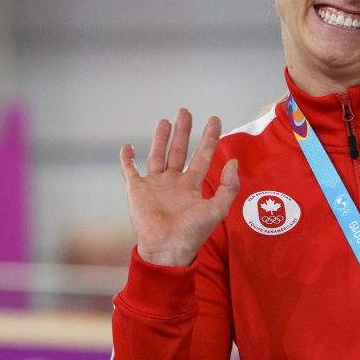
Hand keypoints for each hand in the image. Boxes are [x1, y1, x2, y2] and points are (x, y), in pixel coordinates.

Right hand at [120, 109, 238, 266]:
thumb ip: (229, 186)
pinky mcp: (137, 190)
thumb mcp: (218, 209)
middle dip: (183, 131)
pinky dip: (126, 158)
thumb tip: (233, 162)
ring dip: (160, 138)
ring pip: (157, 155)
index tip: (214, 120)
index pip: (202, 156)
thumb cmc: (192, 233)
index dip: (209, 138)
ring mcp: (154, 185)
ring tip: (164, 120)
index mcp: (192, 186)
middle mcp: (173, 183)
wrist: (166, 248)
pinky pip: (129, 170)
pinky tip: (127, 146)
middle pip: (179, 151)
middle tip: (185, 112)